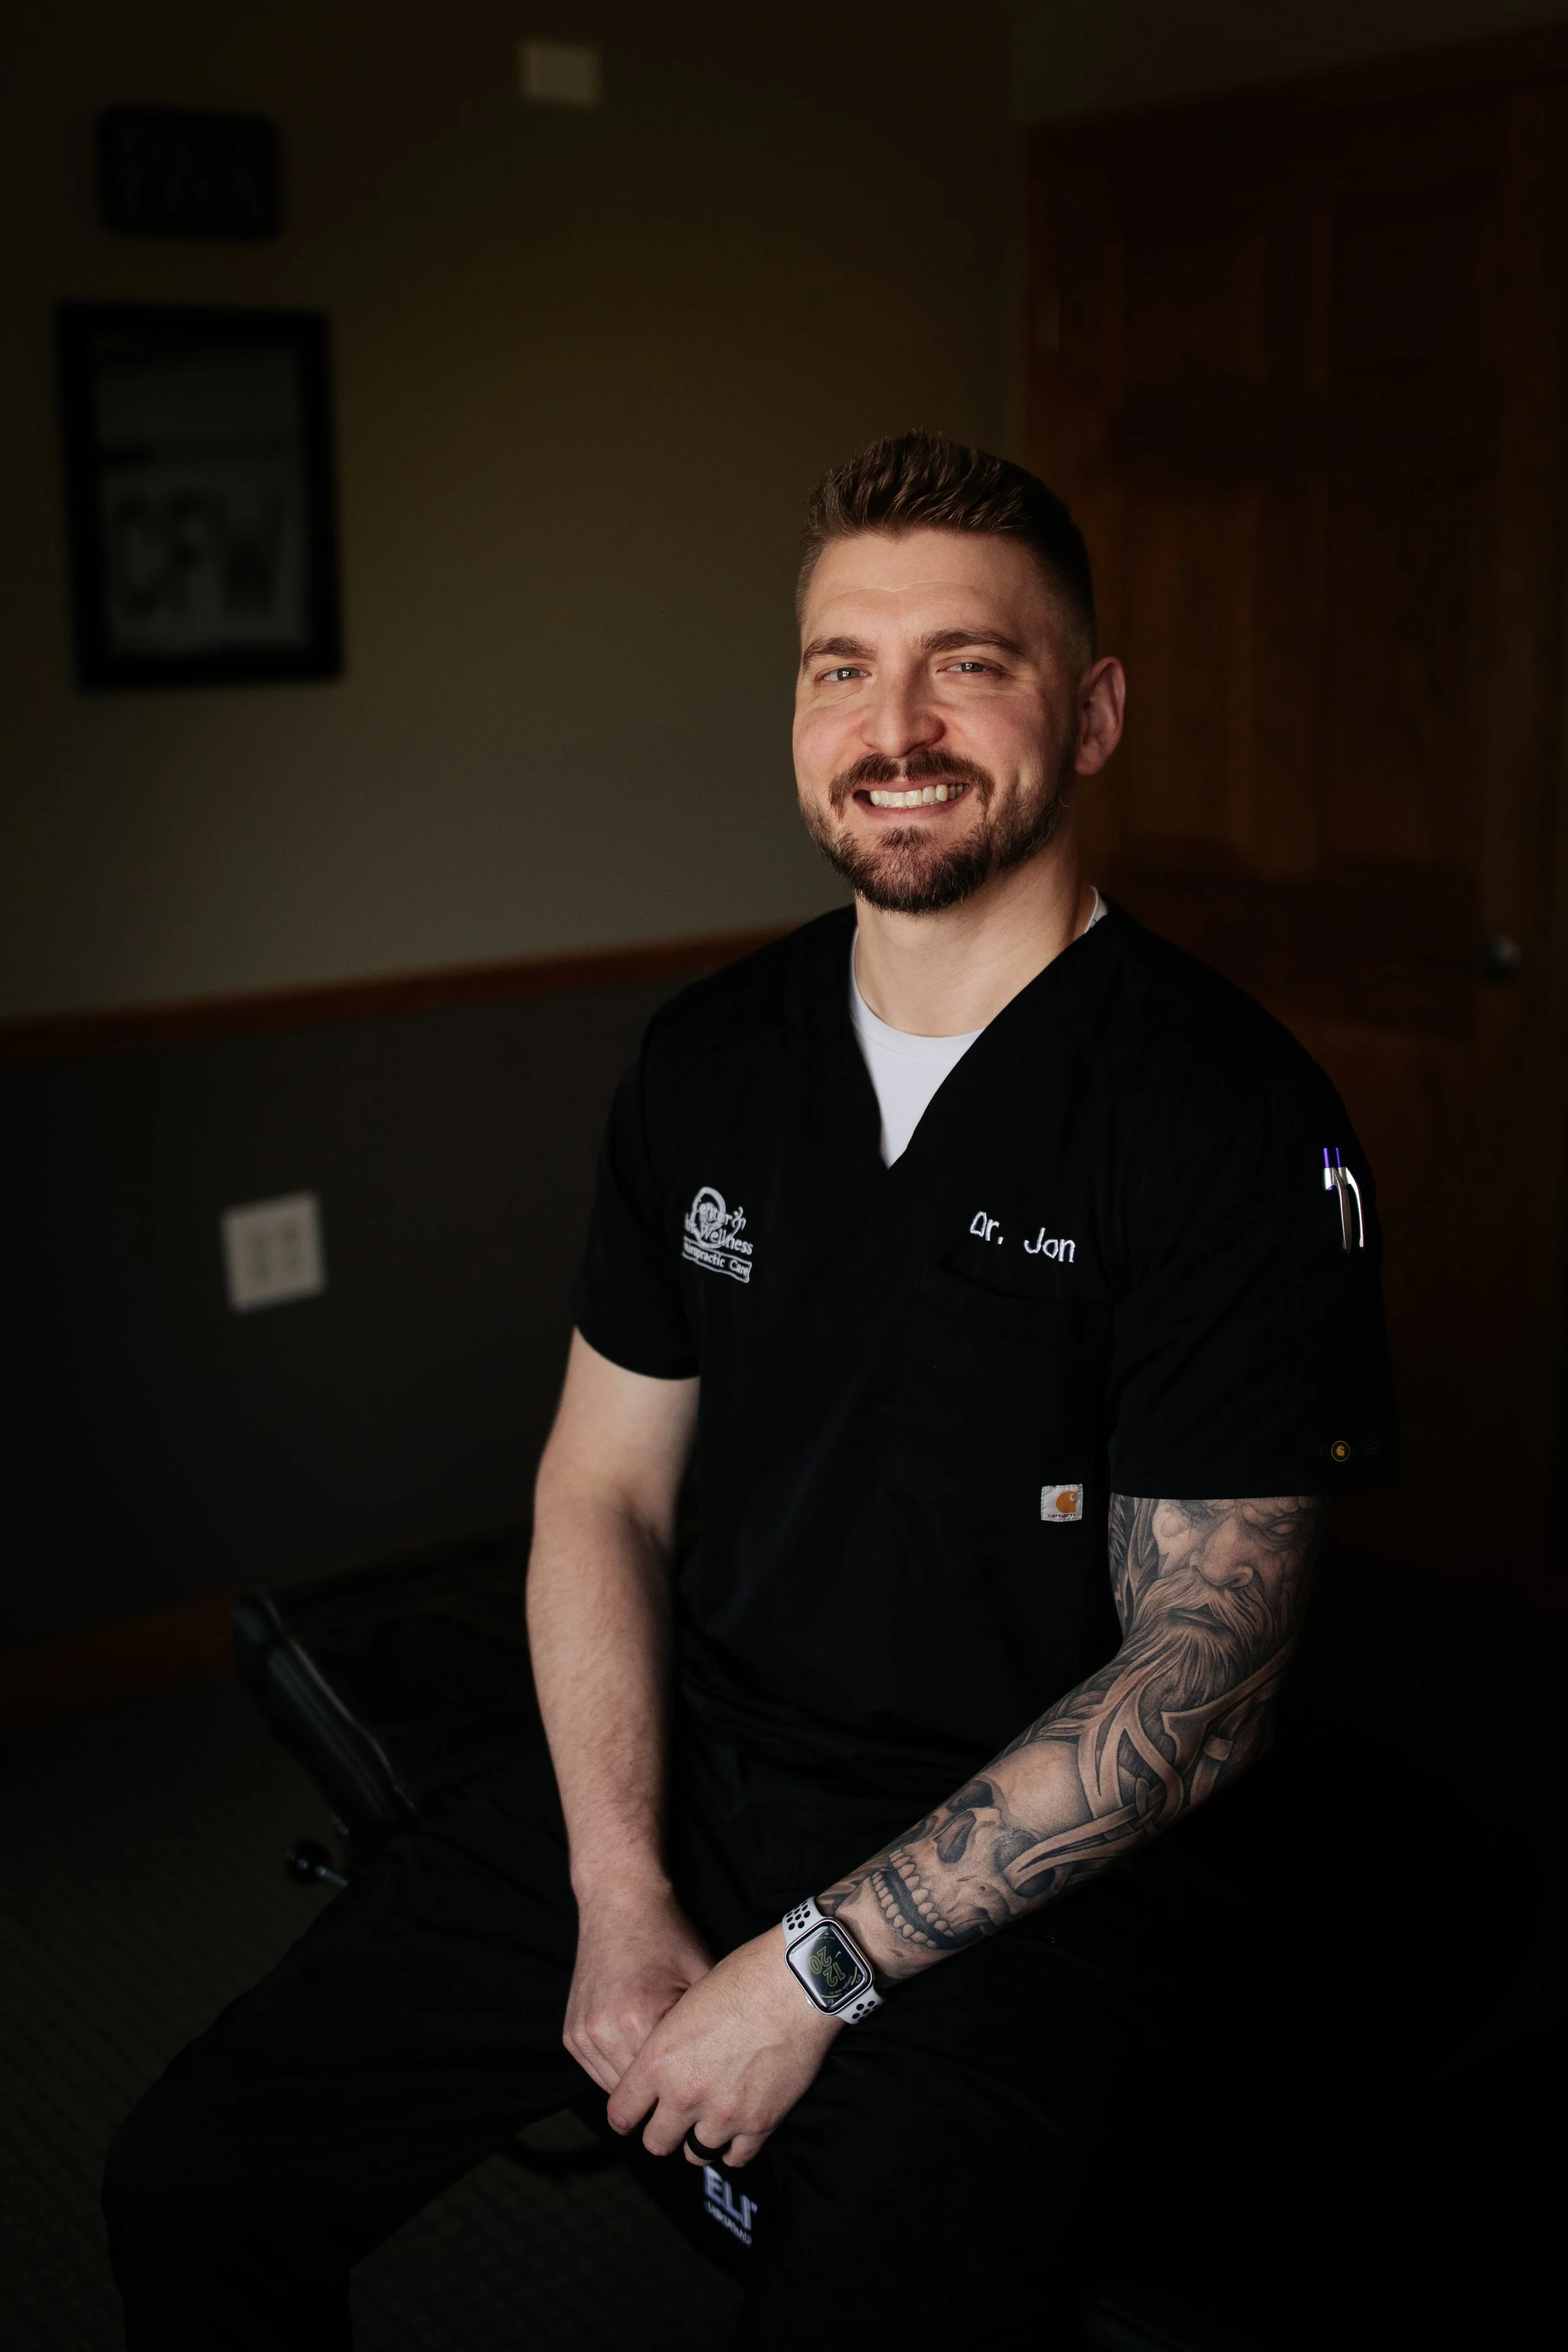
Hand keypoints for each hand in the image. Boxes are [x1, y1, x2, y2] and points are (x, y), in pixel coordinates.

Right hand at [564, 1879, 713, 2092]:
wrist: (620, 1901)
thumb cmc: (668, 1937)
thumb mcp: (702, 1978)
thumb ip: (710, 2030)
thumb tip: (729, 2072)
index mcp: (638, 2020)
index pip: (665, 2089)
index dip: (688, 2097)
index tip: (705, 2101)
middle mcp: (603, 2032)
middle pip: (638, 2097)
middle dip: (663, 2097)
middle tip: (691, 2097)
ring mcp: (582, 2034)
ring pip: (615, 2090)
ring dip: (640, 2088)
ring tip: (667, 2075)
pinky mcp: (572, 2034)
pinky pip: (599, 2071)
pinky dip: (621, 2071)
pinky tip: (643, 2053)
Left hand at [606, 1925, 838, 2167]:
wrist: (794, 1982)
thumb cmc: (741, 1979)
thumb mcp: (686, 2004)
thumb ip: (668, 2048)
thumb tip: (663, 2068)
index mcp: (659, 2062)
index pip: (621, 2114)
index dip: (626, 2115)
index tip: (635, 2113)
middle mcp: (685, 2095)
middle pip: (656, 2143)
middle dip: (662, 2131)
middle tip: (674, 2118)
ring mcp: (723, 2114)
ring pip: (695, 2154)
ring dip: (699, 2138)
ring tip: (709, 2118)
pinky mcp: (760, 2123)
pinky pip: (736, 2157)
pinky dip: (734, 2145)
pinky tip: (737, 2124)